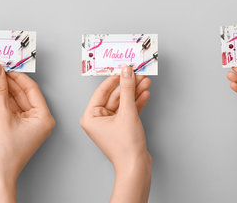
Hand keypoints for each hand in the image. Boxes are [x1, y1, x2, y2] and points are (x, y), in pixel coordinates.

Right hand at [0, 62, 54, 202]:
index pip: (30, 88)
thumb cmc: (6, 154)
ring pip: (10, 98)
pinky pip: (5, 106)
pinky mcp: (13, 126)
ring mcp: (25, 123)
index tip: (4, 64)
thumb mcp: (2, 116)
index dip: (15, 75)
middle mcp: (37, 119)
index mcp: (44, 117)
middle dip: (3, 79)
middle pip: (19, 92)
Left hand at [80, 66, 151, 202]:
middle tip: (139, 74)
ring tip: (146, 81)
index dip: (115, 78)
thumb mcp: (127, 112)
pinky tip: (145, 93)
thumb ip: (127, 89)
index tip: (124, 68)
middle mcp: (97, 120)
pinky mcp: (121, 127)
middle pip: (114, 96)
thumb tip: (126, 71)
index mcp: (90, 116)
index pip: (102, 91)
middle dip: (128, 85)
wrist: (136, 168)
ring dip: (135, 92)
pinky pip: (127, 110)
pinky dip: (136, 103)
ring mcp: (109, 124)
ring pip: (123, 102)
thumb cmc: (126, 147)